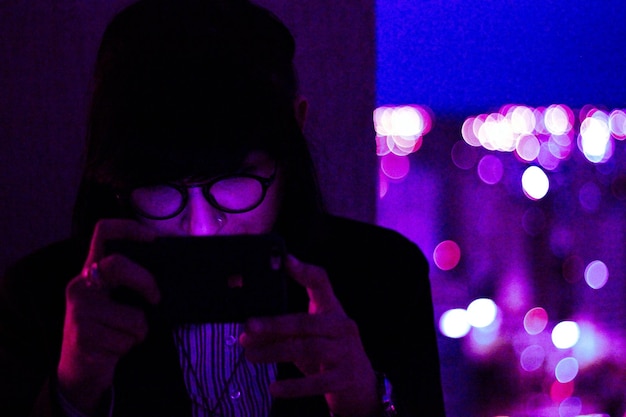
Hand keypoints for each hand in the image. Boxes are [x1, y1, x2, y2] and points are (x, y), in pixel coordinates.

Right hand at [57, 219, 160, 414]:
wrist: (79, 371)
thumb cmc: (107, 329)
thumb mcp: (114, 300)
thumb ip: (130, 282)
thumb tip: (170, 272)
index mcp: (91, 271)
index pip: (103, 233)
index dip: (128, 228)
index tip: (153, 238)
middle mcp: (80, 285)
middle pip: (117, 265)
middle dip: (146, 281)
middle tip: (155, 299)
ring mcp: (79, 310)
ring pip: (133, 315)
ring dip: (140, 330)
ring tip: (124, 334)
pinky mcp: (83, 335)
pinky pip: (128, 338)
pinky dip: (131, 345)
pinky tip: (115, 348)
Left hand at [240, 254, 379, 416]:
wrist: (361, 387)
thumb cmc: (329, 355)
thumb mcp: (309, 338)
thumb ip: (282, 333)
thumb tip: (247, 333)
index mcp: (333, 310)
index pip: (321, 283)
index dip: (304, 271)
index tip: (285, 259)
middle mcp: (342, 327)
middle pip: (306, 321)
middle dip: (275, 323)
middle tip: (249, 325)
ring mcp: (346, 353)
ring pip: (307, 349)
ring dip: (275, 352)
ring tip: (250, 355)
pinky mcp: (344, 379)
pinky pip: (316, 383)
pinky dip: (293, 386)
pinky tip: (274, 388)